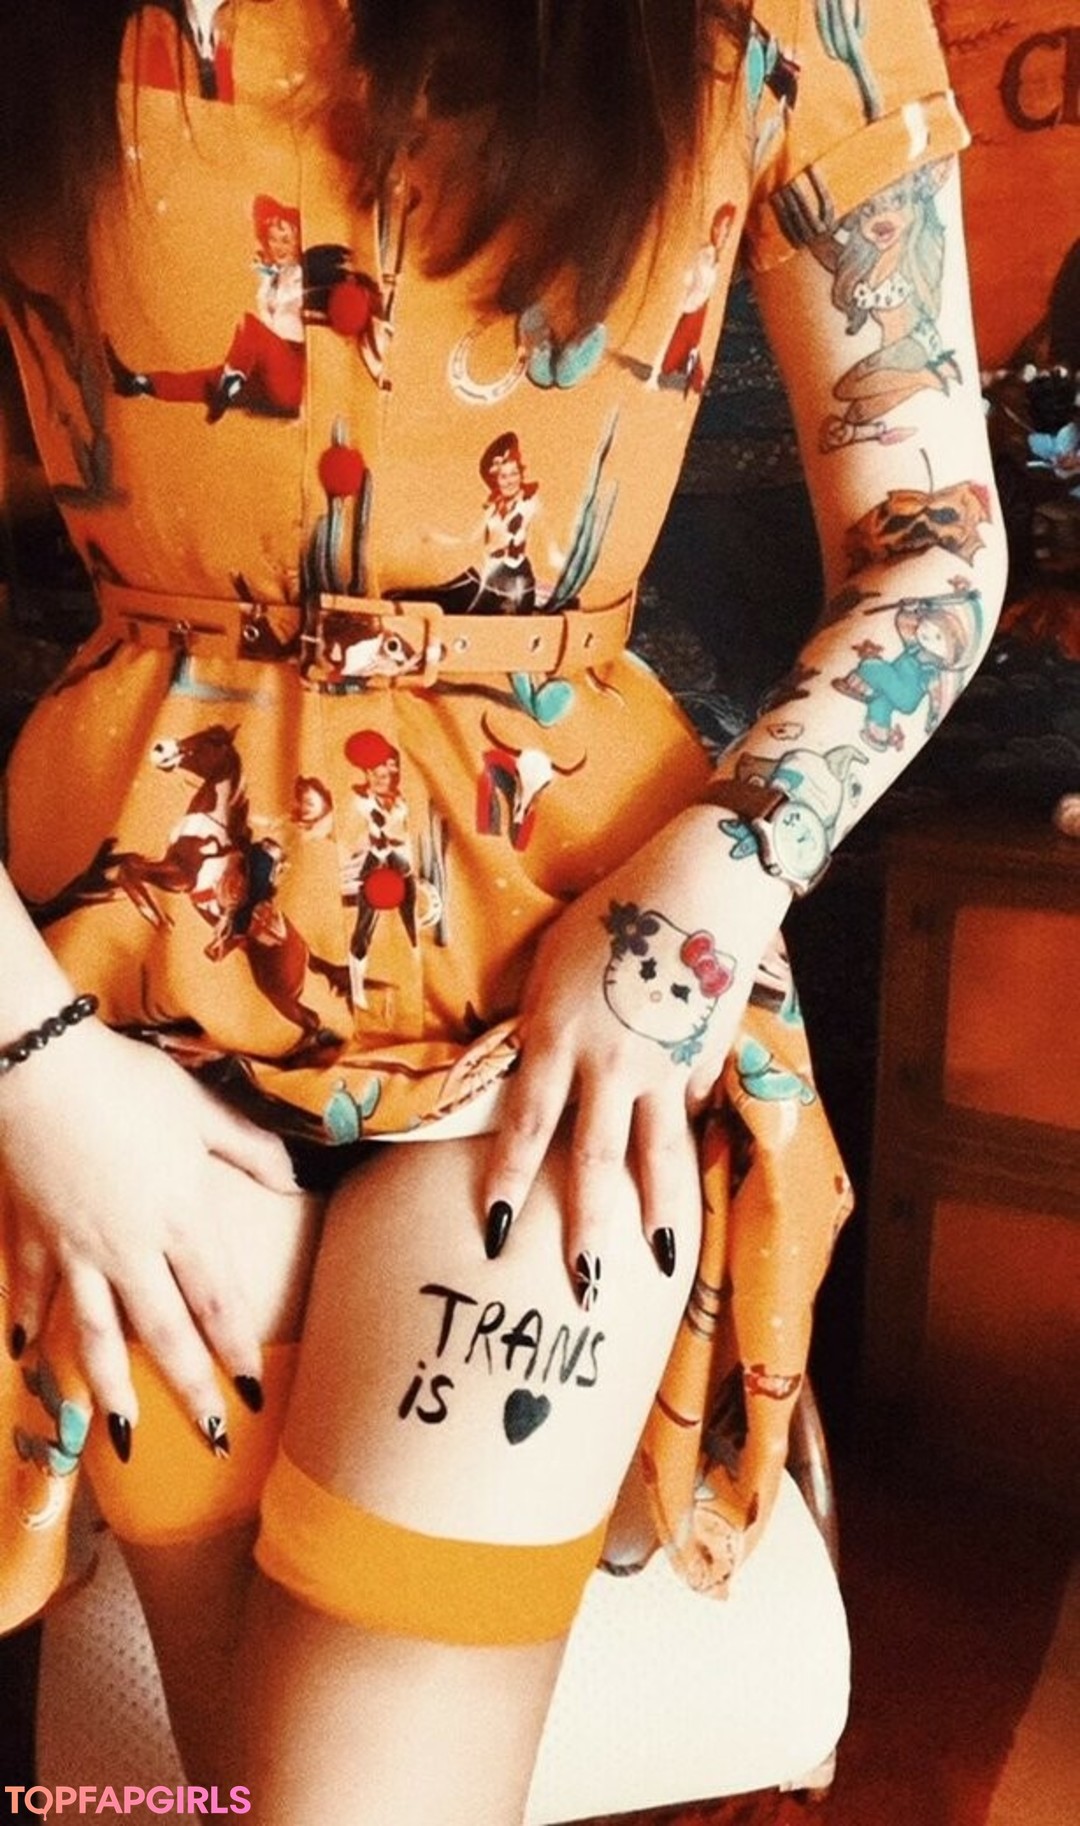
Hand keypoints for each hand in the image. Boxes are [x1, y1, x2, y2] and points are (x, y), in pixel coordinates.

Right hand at [1, 1018, 300, 1442]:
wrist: (42, 1069)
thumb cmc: (129, 1083)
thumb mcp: (202, 1110)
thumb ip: (251, 1149)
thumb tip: (295, 1181)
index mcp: (182, 1218)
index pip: (218, 1300)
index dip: (237, 1348)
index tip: (253, 1390)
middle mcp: (132, 1249)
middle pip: (166, 1333)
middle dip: (190, 1389)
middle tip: (211, 1437)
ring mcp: (79, 1250)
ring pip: (98, 1334)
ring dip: (113, 1388)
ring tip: (125, 1434)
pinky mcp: (35, 1237)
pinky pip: (34, 1293)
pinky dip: (32, 1326)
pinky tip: (30, 1357)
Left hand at [479, 806, 790, 1297]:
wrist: (703, 880)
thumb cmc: (613, 909)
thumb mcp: (554, 964)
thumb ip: (544, 1027)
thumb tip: (537, 1077)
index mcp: (559, 1035)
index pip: (527, 1126)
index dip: (506, 1184)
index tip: (491, 1235)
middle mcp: (610, 1062)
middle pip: (595, 1160)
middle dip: (588, 1230)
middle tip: (583, 1289)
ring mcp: (665, 1065)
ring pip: (659, 1155)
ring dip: (658, 1216)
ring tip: (661, 1267)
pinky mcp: (706, 1057)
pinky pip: (692, 1107)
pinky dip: (688, 1137)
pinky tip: (690, 1176)